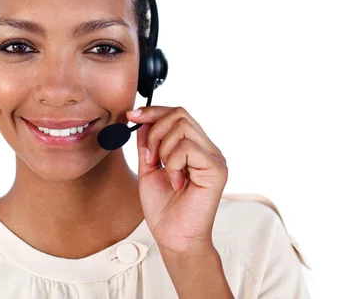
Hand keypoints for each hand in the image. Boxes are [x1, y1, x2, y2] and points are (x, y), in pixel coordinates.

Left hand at [126, 106, 227, 254]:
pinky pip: (188, 147)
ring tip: (164, 171)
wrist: (173, 237)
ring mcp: (214, 158)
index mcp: (194, 147)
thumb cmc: (164, 208)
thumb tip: (141, 119)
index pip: (177, 114)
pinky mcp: (217, 169)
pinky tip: (176, 181)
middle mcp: (207, 149)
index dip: (152, 111)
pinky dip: (173, 162)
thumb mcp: (148, 168)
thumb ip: (147, 144)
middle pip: (179, 114)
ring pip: (182, 127)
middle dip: (154, 132)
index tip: (131, 116)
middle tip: (150, 159)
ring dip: (163, 148)